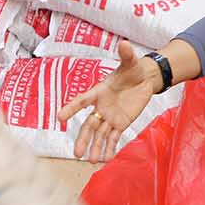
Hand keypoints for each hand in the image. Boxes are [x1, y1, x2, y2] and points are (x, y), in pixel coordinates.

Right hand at [59, 41, 159, 160]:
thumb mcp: (131, 62)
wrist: (144, 79)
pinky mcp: (121, 123)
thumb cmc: (133, 69)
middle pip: (89, 125)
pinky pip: (114, 138)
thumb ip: (126, 55)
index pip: (82, 101)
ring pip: (100, 135)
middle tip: (76, 153)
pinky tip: (105, 159)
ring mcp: (110, 117)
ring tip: (91, 161)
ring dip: (95, 147)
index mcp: (99, 92)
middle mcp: (101, 107)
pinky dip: (110, 148)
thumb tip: (124, 43)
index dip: (71, 109)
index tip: (60, 117)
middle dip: (83, 139)